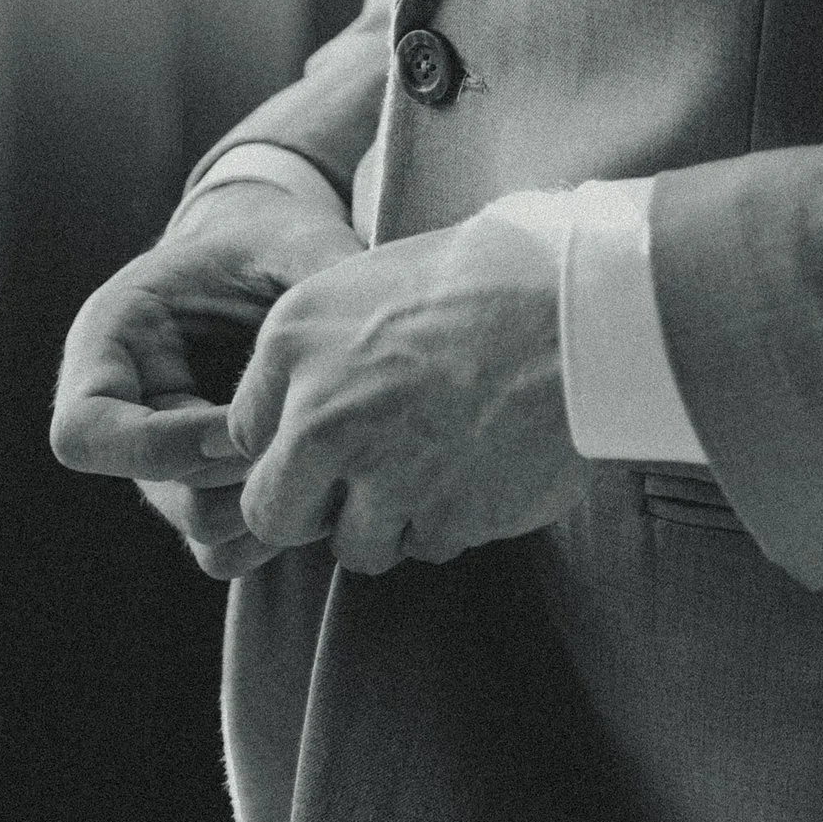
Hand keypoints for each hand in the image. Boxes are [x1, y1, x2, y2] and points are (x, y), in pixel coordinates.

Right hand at [49, 178, 361, 580]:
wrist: (280, 265)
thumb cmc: (274, 243)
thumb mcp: (287, 241)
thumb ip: (310, 279)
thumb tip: (347, 353)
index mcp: (110, 344)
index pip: (83, 433)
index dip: (161, 445)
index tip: (242, 421)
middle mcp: (127, 415)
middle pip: (160, 493)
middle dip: (244, 471)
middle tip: (312, 434)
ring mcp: (166, 465)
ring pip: (203, 532)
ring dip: (271, 504)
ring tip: (335, 450)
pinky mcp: (210, 493)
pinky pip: (229, 550)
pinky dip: (279, 531)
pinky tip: (330, 477)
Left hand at [225, 207, 585, 573]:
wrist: (578, 308)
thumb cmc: (488, 275)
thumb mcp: (372, 280)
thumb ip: (320, 353)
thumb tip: (298, 407)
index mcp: (293, 343)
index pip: (244, 434)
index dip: (289, 442)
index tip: (330, 437)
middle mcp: (318, 417)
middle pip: (273, 511)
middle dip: (314, 506)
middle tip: (365, 481)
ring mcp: (378, 477)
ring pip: (354, 545)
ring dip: (390, 521)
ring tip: (440, 465)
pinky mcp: (440, 519)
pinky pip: (427, 546)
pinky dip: (450, 520)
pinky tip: (481, 467)